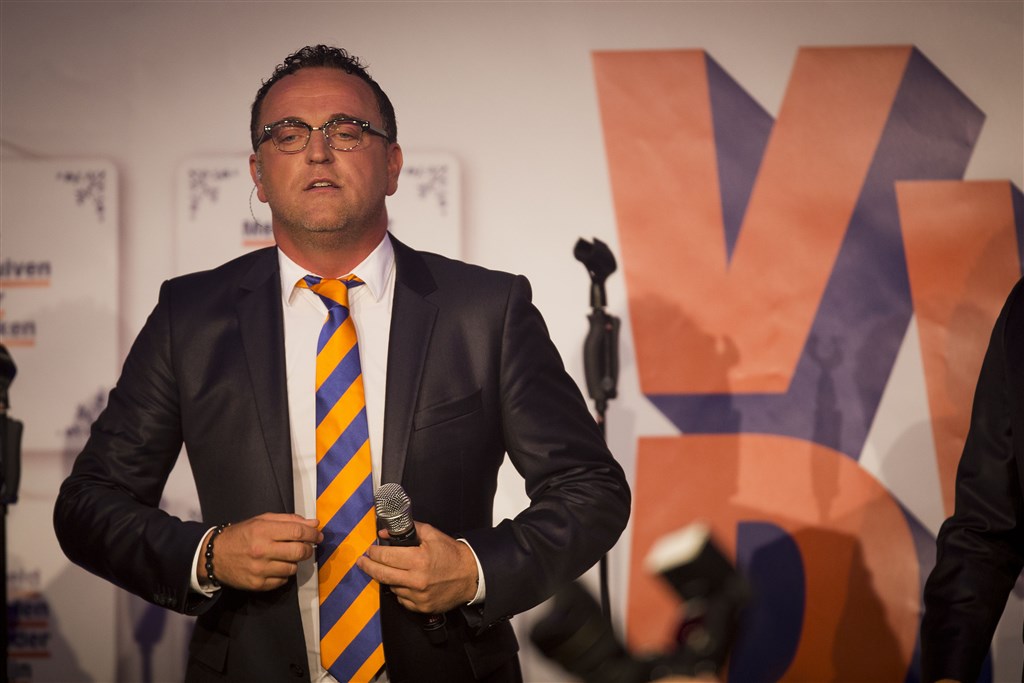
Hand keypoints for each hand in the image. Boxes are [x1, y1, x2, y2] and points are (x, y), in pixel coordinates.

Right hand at [197, 513, 321, 590]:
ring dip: (294, 562)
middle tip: (307, 547)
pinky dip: (283, 574)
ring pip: (293, 568)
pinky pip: (282, 581)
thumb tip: (314, 523)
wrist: (214, 556)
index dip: (312, 534)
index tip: (318, 535)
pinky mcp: (257, 585)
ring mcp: (259, 570)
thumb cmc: (241, 534)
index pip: (297, 532)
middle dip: (308, 549)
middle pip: (299, 552)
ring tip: (285, 556)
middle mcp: (262, 551)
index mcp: (263, 531)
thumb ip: (289, 520)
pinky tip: (275, 566)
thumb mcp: (262, 520)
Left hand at [357, 521, 477, 613]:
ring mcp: (418, 596)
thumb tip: (384, 534)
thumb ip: (408, 530)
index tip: (369, 551)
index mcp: (418, 560)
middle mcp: (416, 580)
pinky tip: (406, 582)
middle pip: (381, 574)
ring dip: (388, 578)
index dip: (373, 553)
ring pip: (391, 587)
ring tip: (392, 570)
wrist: (470, 576)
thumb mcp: (432, 534)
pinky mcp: (422, 607)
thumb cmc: (451, 554)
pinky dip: (400, 591)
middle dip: (368, 567)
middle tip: (362, 562)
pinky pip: (402, 600)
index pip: (385, 556)